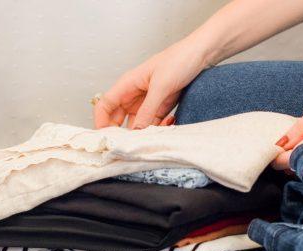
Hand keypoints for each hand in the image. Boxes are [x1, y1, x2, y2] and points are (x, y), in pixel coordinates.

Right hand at [93, 39, 210, 128]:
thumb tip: (136, 131)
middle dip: (123, 132)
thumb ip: (148, 110)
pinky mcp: (162, 105)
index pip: (105, 104)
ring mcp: (148, 100)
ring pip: (137, 123)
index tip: (106, 138)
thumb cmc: (179, 59)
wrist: (202, 54)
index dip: (101, 121)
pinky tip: (169, 123)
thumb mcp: (161, 86)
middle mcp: (135, 93)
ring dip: (144, 131)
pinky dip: (159, 127)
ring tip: (155, 135)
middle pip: (118, 117)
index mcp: (128, 84)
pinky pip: (154, 122)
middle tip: (131, 145)